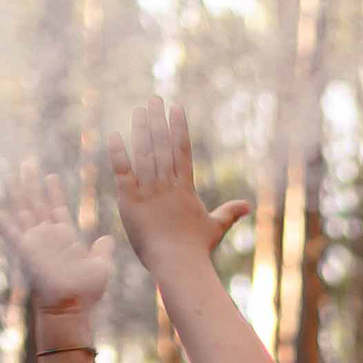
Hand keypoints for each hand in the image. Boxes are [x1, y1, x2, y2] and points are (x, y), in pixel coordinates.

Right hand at [0, 161, 115, 320]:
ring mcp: (36, 241)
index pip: (57, 208)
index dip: (54, 192)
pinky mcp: (25, 248)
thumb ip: (102, 251)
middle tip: (27, 163)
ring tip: (9, 174)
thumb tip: (107, 239)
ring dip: (17, 192)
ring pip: (24, 209)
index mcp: (65, 237)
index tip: (50, 176)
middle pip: (37, 203)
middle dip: (32, 183)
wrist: (71, 306)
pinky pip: (8, 229)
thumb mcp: (101, 266)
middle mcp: (48, 236)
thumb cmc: (87, 291)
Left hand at [106, 97, 251, 267]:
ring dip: (141, 129)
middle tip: (154, 99)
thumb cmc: (196, 249)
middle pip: (162, 145)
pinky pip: (123, 172)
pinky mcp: (131, 201)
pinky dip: (119, 153)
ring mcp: (149, 191)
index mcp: (185, 188)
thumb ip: (228, 213)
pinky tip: (115, 135)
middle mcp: (167, 185)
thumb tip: (247, 206)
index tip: (176, 108)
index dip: (179, 128)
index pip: (182, 151)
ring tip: (139, 110)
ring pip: (144, 153)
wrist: (178, 263)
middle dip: (158, 121)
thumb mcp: (215, 228)